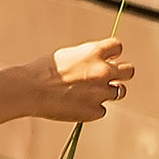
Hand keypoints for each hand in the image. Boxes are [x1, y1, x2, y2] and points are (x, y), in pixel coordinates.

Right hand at [0, 39, 133, 130]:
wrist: (30, 90)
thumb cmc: (43, 70)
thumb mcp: (68, 55)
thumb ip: (88, 59)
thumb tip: (101, 63)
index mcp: (95, 52)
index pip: (118, 46)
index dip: (112, 53)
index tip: (106, 58)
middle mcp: (102, 71)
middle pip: (129, 71)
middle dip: (121, 73)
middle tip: (109, 77)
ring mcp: (100, 93)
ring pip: (119, 92)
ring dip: (107, 92)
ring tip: (88, 93)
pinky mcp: (94, 111)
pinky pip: (101, 110)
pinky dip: (92, 108)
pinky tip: (76, 105)